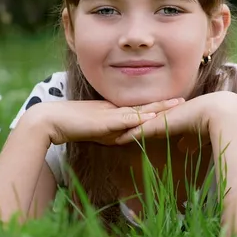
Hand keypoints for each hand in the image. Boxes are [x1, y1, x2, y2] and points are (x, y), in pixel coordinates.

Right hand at [29, 98, 181, 144]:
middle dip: (166, 104)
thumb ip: (116, 132)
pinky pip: (125, 119)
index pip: (144, 109)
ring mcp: (112, 113)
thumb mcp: (101, 131)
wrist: (52, 121)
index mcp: (119, 112)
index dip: (161, 107)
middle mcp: (118, 110)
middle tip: (184, 100)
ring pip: (141, 110)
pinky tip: (151, 116)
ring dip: (159, 107)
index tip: (177, 104)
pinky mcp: (105, 120)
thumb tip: (130, 136)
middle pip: (147, 106)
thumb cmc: (76, 126)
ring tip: (176, 104)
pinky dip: (139, 118)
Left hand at [114, 92, 236, 145]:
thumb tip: (185, 148)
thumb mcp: (196, 135)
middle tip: (111, 127)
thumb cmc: (211, 124)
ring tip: (108, 132)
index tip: (129, 127)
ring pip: (137, 124)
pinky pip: (141, 130)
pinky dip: (129, 135)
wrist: (216, 113)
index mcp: (171, 117)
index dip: (140, 124)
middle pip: (140, 119)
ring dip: (123, 130)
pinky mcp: (161, 124)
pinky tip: (117, 139)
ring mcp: (161, 119)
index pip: (152, 120)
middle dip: (126, 124)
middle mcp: (163, 116)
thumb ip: (189, 141)